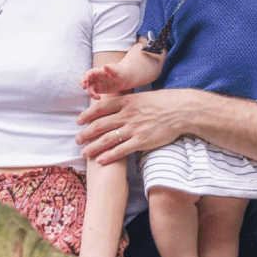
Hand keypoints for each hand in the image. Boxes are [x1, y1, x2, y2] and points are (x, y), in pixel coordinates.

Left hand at [77, 88, 196, 163]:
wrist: (180, 110)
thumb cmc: (161, 102)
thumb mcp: (140, 96)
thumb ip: (126, 101)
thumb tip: (113, 103)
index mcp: (125, 101)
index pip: (100, 108)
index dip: (87, 115)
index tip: (78, 121)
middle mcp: (126, 115)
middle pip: (99, 125)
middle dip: (85, 134)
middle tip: (77, 140)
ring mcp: (133, 128)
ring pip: (107, 139)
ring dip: (93, 147)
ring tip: (84, 153)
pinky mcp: (141, 141)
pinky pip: (121, 150)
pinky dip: (108, 156)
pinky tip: (100, 160)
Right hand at [80, 64, 129, 98]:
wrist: (125, 79)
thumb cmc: (121, 73)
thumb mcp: (117, 72)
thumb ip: (111, 70)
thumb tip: (105, 66)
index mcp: (99, 71)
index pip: (90, 73)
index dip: (86, 76)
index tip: (85, 81)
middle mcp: (96, 77)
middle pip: (86, 79)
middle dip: (83, 83)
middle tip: (84, 87)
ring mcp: (96, 83)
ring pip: (88, 87)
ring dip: (89, 92)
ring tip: (97, 97)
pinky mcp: (98, 89)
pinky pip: (92, 93)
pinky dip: (93, 96)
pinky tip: (99, 98)